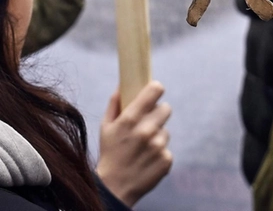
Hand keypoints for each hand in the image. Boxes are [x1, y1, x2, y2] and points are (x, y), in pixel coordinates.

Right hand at [96, 80, 173, 205]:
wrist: (114, 187)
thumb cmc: (109, 153)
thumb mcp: (105, 127)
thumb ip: (114, 104)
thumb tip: (122, 85)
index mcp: (130, 119)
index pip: (154, 91)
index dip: (156, 89)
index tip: (155, 90)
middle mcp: (146, 131)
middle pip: (166, 109)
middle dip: (158, 113)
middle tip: (149, 121)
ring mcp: (158, 146)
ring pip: (165, 131)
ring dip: (157, 135)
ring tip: (143, 147)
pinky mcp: (166, 160)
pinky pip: (167, 148)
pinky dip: (159, 153)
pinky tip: (147, 159)